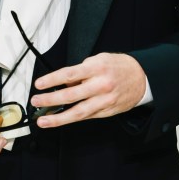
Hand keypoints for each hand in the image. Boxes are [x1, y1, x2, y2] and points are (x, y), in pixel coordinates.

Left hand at [30, 53, 146, 128]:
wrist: (142, 78)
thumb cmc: (119, 66)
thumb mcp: (100, 59)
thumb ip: (82, 70)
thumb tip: (64, 80)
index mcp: (97, 68)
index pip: (69, 74)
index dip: (52, 80)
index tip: (39, 84)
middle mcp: (100, 86)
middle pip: (71, 95)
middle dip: (50, 100)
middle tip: (36, 101)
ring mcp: (104, 101)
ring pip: (78, 112)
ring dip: (58, 118)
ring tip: (43, 120)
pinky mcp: (107, 112)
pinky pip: (86, 116)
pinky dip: (72, 119)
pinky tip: (60, 120)